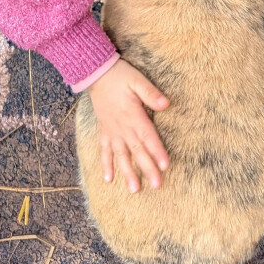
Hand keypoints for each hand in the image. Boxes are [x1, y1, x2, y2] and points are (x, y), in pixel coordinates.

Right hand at [87, 58, 169, 192]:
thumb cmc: (120, 76)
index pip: (148, 136)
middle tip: (157, 185)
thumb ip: (150, 93)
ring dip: (128, 173)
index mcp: (133, 115)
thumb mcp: (137, 80)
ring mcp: (112, 131)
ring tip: (135, 189)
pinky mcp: (104, 131)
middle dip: (147, 168)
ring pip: (121, 155)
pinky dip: (106, 165)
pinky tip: (109, 179)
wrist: (96, 74)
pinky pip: (104, 151)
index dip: (157, 151)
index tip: (165, 166)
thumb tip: (166, 104)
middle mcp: (122, 127)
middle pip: (137, 151)